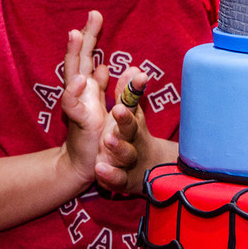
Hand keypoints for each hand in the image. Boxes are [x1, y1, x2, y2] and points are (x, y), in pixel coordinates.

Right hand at [62, 11, 108, 186]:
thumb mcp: (105, 105)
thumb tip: (103, 65)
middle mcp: (80, 91)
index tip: (96, 14)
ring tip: (75, 34)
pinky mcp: (79, 120)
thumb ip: (104, 86)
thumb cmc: (95, 133)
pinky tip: (82, 78)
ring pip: (72, 74)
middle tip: (93, 14)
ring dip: (72, 55)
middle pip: (79, 58)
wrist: (87, 162)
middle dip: (85, 35)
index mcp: (88, 85)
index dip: (91, 35)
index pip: (88, 55)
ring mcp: (77, 103)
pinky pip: (73, 104)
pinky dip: (75, 91)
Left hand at [95, 67, 154, 194]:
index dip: (131, 99)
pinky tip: (99, 170)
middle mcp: (132, 141)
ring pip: (125, 155)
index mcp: (133, 124)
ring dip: (118, 148)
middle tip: (116, 111)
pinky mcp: (123, 180)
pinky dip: (110, 175)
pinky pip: (117, 179)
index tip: (130, 89)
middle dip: (124, 122)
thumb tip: (134, 68)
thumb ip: (128, 95)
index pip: (132, 109)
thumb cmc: (134, 137)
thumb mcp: (131, 116)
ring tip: (107, 140)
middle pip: (130, 131)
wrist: (148, 169)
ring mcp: (128, 161)